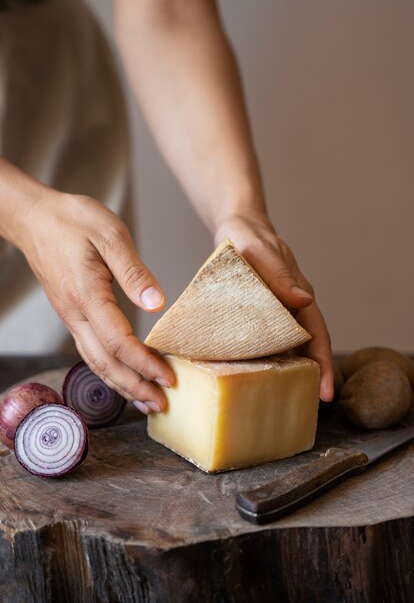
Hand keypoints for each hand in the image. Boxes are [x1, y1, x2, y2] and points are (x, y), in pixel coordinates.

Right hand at [16, 189, 174, 413]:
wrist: (35, 217)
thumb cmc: (72, 220)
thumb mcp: (110, 235)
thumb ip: (134, 271)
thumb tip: (156, 303)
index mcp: (86, 295)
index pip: (118, 342)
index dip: (145, 364)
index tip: (169, 377)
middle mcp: (75, 313)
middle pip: (105, 363)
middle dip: (135, 387)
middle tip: (163, 404)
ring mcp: (71, 316)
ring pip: (96, 362)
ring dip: (122, 385)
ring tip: (147, 401)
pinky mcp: (73, 314)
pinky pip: (91, 351)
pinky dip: (110, 370)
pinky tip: (125, 375)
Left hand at [214, 215, 333, 401]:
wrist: (236, 231)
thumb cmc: (247, 237)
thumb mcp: (258, 250)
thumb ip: (278, 273)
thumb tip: (305, 300)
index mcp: (297, 295)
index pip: (317, 334)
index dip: (323, 363)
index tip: (327, 391)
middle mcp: (291, 307)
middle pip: (307, 347)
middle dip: (311, 376)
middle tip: (308, 406)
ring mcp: (276, 312)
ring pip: (288, 347)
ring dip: (288, 371)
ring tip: (283, 399)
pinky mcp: (259, 315)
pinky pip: (266, 341)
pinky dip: (265, 359)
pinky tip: (254, 376)